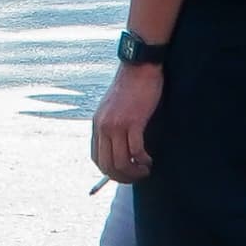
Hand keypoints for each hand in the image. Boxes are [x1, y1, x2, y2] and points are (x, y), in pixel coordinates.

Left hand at [91, 63, 162, 183]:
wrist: (138, 68)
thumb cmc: (130, 89)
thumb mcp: (114, 109)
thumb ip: (113, 127)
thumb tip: (120, 149)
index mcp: (97, 124)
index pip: (96, 157)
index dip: (110, 172)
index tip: (125, 175)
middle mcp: (102, 126)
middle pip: (106, 164)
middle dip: (123, 177)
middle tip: (138, 177)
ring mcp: (116, 124)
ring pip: (120, 161)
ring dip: (134, 172)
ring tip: (145, 169)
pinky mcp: (132, 121)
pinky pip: (135, 150)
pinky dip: (143, 160)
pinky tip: (149, 159)